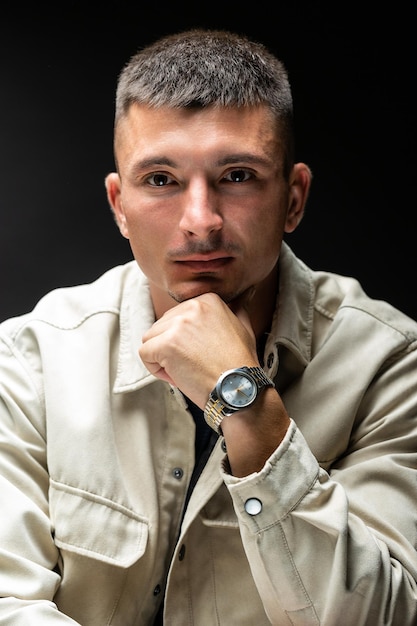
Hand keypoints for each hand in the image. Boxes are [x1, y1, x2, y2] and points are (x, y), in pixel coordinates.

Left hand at [139, 289, 258, 409]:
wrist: (238, 388)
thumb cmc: (240, 363)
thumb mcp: (243, 327)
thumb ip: (233, 312)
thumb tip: (234, 304)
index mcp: (207, 300)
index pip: (176, 316)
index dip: (183, 339)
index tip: (197, 353)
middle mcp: (192, 307)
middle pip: (161, 326)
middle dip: (170, 348)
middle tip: (191, 364)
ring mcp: (178, 325)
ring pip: (150, 338)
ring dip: (161, 357)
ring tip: (184, 370)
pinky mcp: (166, 344)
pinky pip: (144, 353)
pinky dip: (154, 369)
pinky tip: (175, 376)